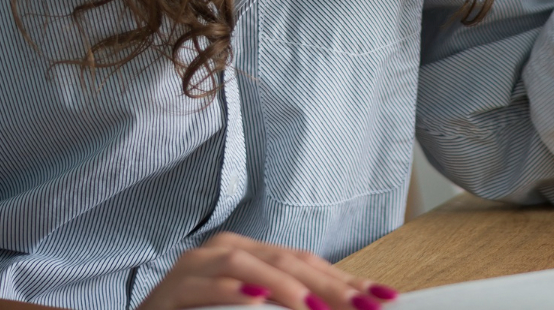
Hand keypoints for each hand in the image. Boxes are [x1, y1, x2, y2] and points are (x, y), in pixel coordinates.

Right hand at [136, 232, 398, 309]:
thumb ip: (284, 307)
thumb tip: (332, 309)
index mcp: (249, 254)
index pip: (305, 263)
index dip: (344, 280)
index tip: (381, 297)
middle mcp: (225, 250)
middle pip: (286, 261)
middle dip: (329, 285)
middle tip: (365, 305)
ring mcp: (197, 264)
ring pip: (249, 264)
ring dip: (287, 288)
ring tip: (319, 308)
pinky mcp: (172, 288)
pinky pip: (207, 285)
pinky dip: (233, 291)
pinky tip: (257, 299)